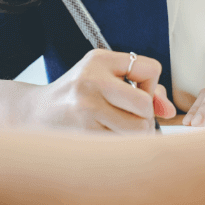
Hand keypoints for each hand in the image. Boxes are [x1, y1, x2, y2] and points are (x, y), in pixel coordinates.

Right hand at [29, 49, 175, 132]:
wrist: (35, 112)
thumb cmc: (78, 93)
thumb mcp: (106, 76)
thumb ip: (144, 87)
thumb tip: (169, 111)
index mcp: (100, 59)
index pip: (151, 69)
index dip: (150, 86)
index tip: (135, 91)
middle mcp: (92, 80)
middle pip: (145, 104)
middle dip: (145, 115)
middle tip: (130, 117)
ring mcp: (86, 108)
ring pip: (137, 128)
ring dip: (135, 133)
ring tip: (119, 127)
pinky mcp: (83, 132)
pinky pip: (122, 144)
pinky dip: (121, 144)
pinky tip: (106, 136)